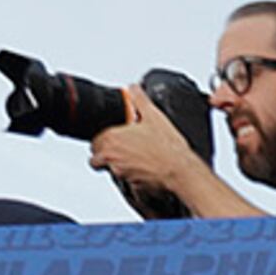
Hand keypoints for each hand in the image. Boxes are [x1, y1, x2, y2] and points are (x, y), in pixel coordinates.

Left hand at [88, 85, 206, 197]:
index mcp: (111, 138)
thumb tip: (134, 89)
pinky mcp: (131, 185)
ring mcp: (119, 172)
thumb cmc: (168, 148)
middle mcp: (111, 156)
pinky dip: (131, 177)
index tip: (113, 137)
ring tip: (134, 160)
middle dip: (105, 153)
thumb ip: (140, 100)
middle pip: (96, 157)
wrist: (181, 171)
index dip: (103, 138)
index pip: (93, 139)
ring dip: (116, 165)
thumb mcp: (155, 117)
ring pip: (108, 170)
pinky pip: (124, 182)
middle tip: (122, 149)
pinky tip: (144, 170)